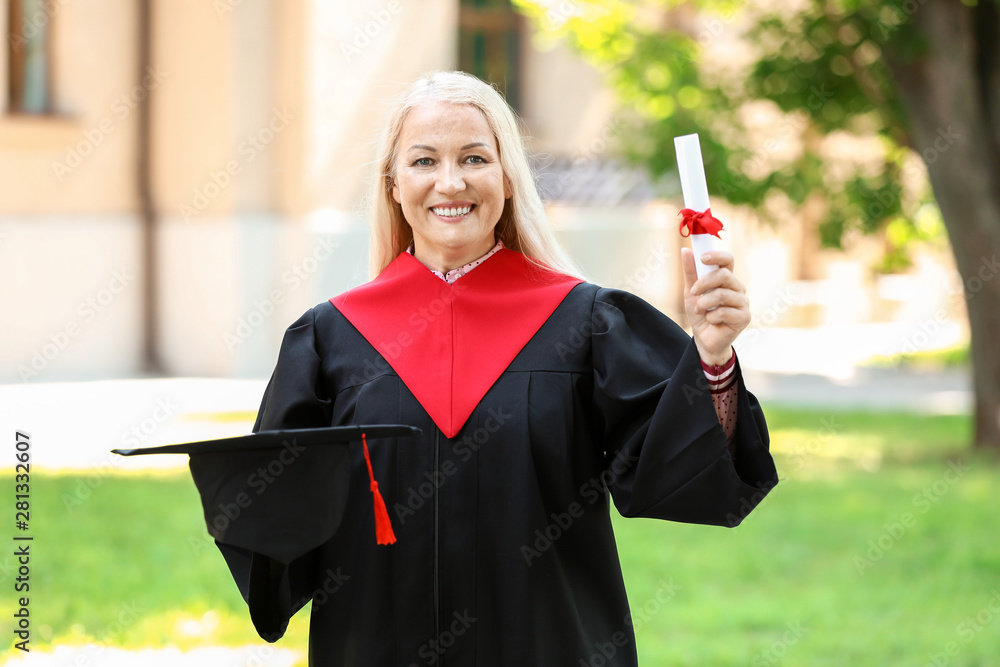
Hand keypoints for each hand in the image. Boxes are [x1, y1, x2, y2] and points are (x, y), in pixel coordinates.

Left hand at [681, 248, 749, 365]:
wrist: (704, 339)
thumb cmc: (700, 313)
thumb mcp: (691, 292)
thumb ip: (691, 272)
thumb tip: (685, 250)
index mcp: (726, 279)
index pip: (728, 259)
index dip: (717, 256)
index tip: (702, 258)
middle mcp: (738, 288)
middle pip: (724, 275)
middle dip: (704, 283)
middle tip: (693, 292)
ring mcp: (743, 302)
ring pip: (723, 294)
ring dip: (705, 303)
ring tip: (700, 309)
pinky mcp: (744, 317)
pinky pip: (725, 312)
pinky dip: (712, 317)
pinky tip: (711, 321)